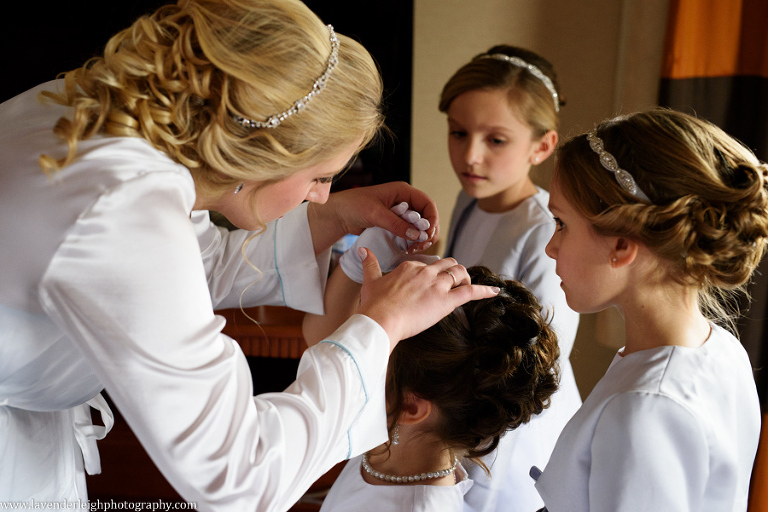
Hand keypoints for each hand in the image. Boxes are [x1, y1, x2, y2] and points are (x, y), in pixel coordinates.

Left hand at [339, 203, 438, 282]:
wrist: (339, 214)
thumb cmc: (354, 205)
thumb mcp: (376, 214)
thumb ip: (396, 224)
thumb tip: (416, 235)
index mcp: (403, 192)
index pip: (427, 204)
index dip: (432, 219)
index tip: (428, 234)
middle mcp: (405, 201)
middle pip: (427, 217)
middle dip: (428, 232)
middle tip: (422, 245)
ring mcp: (401, 214)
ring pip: (420, 227)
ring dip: (422, 238)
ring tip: (415, 249)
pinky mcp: (395, 224)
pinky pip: (410, 233)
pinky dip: (413, 241)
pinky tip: (409, 249)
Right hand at [355, 251, 499, 348]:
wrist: (380, 319)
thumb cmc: (374, 304)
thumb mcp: (370, 280)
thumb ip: (370, 263)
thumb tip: (363, 250)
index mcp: (410, 267)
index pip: (429, 265)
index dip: (434, 274)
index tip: (433, 283)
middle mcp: (426, 272)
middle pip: (448, 265)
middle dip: (453, 272)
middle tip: (454, 283)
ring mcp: (438, 285)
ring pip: (460, 274)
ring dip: (466, 279)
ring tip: (468, 287)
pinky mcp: (446, 301)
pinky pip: (470, 292)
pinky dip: (485, 291)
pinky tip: (495, 292)